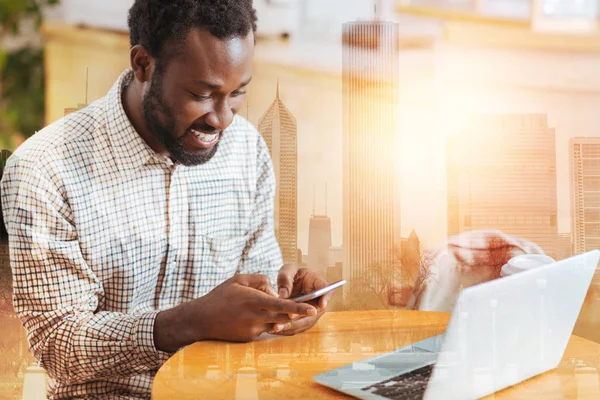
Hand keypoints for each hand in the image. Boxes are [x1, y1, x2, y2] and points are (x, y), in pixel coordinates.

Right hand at [154, 274, 317, 350]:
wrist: (201, 319)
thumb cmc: (221, 296)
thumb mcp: (239, 279)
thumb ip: (260, 280)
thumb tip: (275, 290)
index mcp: (253, 300)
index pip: (282, 304)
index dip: (299, 307)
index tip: (313, 309)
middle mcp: (255, 317)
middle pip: (283, 317)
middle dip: (296, 314)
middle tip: (308, 309)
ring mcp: (252, 330)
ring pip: (275, 323)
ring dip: (279, 318)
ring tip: (275, 311)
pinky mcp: (249, 338)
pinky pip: (264, 329)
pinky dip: (266, 322)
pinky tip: (253, 317)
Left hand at [271, 265, 332, 335]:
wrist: (288, 285)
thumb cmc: (290, 275)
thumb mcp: (287, 271)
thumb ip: (285, 279)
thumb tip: (282, 295)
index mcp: (318, 283)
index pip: (326, 290)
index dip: (325, 298)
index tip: (321, 304)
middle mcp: (319, 300)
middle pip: (315, 310)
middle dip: (302, 315)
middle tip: (290, 316)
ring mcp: (313, 312)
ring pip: (306, 322)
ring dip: (292, 325)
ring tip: (277, 327)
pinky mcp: (304, 321)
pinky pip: (297, 327)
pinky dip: (286, 329)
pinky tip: (274, 329)